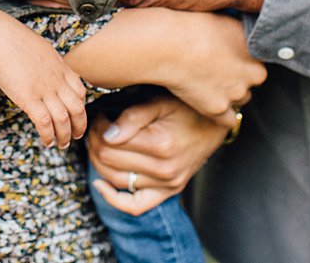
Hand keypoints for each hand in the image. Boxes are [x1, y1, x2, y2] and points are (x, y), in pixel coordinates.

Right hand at [0, 26, 87, 148]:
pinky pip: (45, 123)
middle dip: (79, 125)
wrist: (0, 37)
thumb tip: (44, 68)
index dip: (81, 107)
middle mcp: (57, 80)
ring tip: (62, 144)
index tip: (77, 115)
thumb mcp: (40, 48)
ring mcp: (45, 90)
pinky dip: (48, 135)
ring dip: (65, 135)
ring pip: (64, 119)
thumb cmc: (14, 40)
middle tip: (76, 136)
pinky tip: (47, 142)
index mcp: (61, 67)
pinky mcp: (29, 98)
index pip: (80, 91)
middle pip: (77, 108)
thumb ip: (47, 62)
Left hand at [86, 96, 228, 216]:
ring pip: (116, 180)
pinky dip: (114, 199)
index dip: (97, 127)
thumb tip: (107, 135)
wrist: (215, 124)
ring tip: (97, 145)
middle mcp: (164, 170)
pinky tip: (100, 184)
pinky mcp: (169, 191)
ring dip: (98, 163)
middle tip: (95, 127)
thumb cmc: (187, 108)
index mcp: (160, 145)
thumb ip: (132, 117)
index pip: (110, 143)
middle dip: (95, 142)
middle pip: (109, 162)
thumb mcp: (160, 103)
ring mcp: (168, 184)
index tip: (99, 115)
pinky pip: (135, 205)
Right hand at [157, 12, 265, 124]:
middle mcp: (252, 72)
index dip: (244, 57)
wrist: (169, 46)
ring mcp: (236, 92)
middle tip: (220, 69)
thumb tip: (243, 38)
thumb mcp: (226, 21)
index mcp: (256, 49)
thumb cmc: (191, 27)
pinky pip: (229, 119)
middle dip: (241, 77)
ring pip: (242, 98)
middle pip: (253, 80)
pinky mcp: (219, 108)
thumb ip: (241, 34)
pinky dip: (223, 115)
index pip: (259, 58)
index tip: (231, 56)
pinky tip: (213, 105)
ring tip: (211, 83)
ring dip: (231, 94)